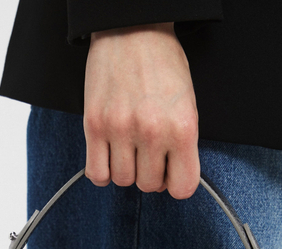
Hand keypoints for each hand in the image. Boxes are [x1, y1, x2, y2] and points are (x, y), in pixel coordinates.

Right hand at [83, 22, 199, 198]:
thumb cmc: (162, 65)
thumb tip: (169, 180)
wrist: (133, 28)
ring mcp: (120, 129)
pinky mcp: (94, 125)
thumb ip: (181, 144)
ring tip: (128, 149)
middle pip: (148, 185)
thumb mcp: (187, 104)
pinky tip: (108, 155)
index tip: (170, 173)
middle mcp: (152, 131)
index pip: (182, 187)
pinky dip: (102, 171)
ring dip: (125, 170)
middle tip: (147, 154)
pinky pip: (97, 173)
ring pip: (122, 180)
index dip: (175, 183)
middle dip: (149, 174)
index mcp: (183, 127)